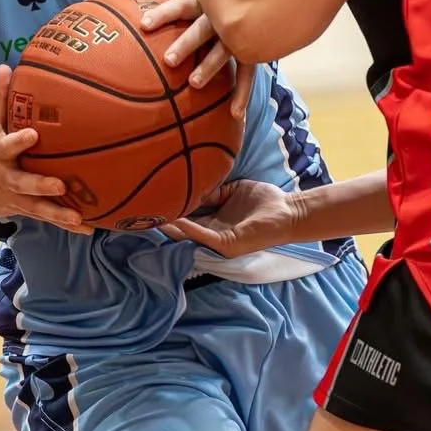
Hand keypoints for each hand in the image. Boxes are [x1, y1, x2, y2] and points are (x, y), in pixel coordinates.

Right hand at [0, 67, 84, 229]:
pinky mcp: (22, 210)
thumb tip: (7, 67)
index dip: (19, 141)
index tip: (33, 134)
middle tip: (60, 185)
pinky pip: (45, 217)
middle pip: (24, 183)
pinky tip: (87, 228)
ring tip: (79, 217)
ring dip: (58, 213)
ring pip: (37, 207)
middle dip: (41, 185)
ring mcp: (14, 197)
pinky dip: (64, 223)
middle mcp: (5, 177)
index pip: (7, 146)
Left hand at [130, 0, 254, 119]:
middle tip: (168, 60)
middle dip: (186, 43)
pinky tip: (234, 114)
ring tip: (194, 84)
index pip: (179, 4)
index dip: (162, 13)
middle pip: (201, 28)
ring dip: (211, 67)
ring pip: (225, 50)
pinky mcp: (252, 50)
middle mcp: (221, 14)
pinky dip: (242, 94)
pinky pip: (248, 73)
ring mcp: (238, 33)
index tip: (143, 25)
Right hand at [162, 178, 301, 258]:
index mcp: (214, 221)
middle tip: (141, 213)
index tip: (153, 200)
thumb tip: (192, 187)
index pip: (187, 217)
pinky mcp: (226, 244)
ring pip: (188, 234)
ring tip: (151, 218)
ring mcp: (219, 241)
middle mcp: (213, 232)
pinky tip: (174, 221)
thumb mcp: (232, 190)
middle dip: (164, 221)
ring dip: (170, 227)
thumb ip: (213, 191)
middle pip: (182, 229)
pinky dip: (188, 228)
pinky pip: (203, 235)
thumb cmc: (264, 201)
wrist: (289, 211)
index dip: (172, 209)